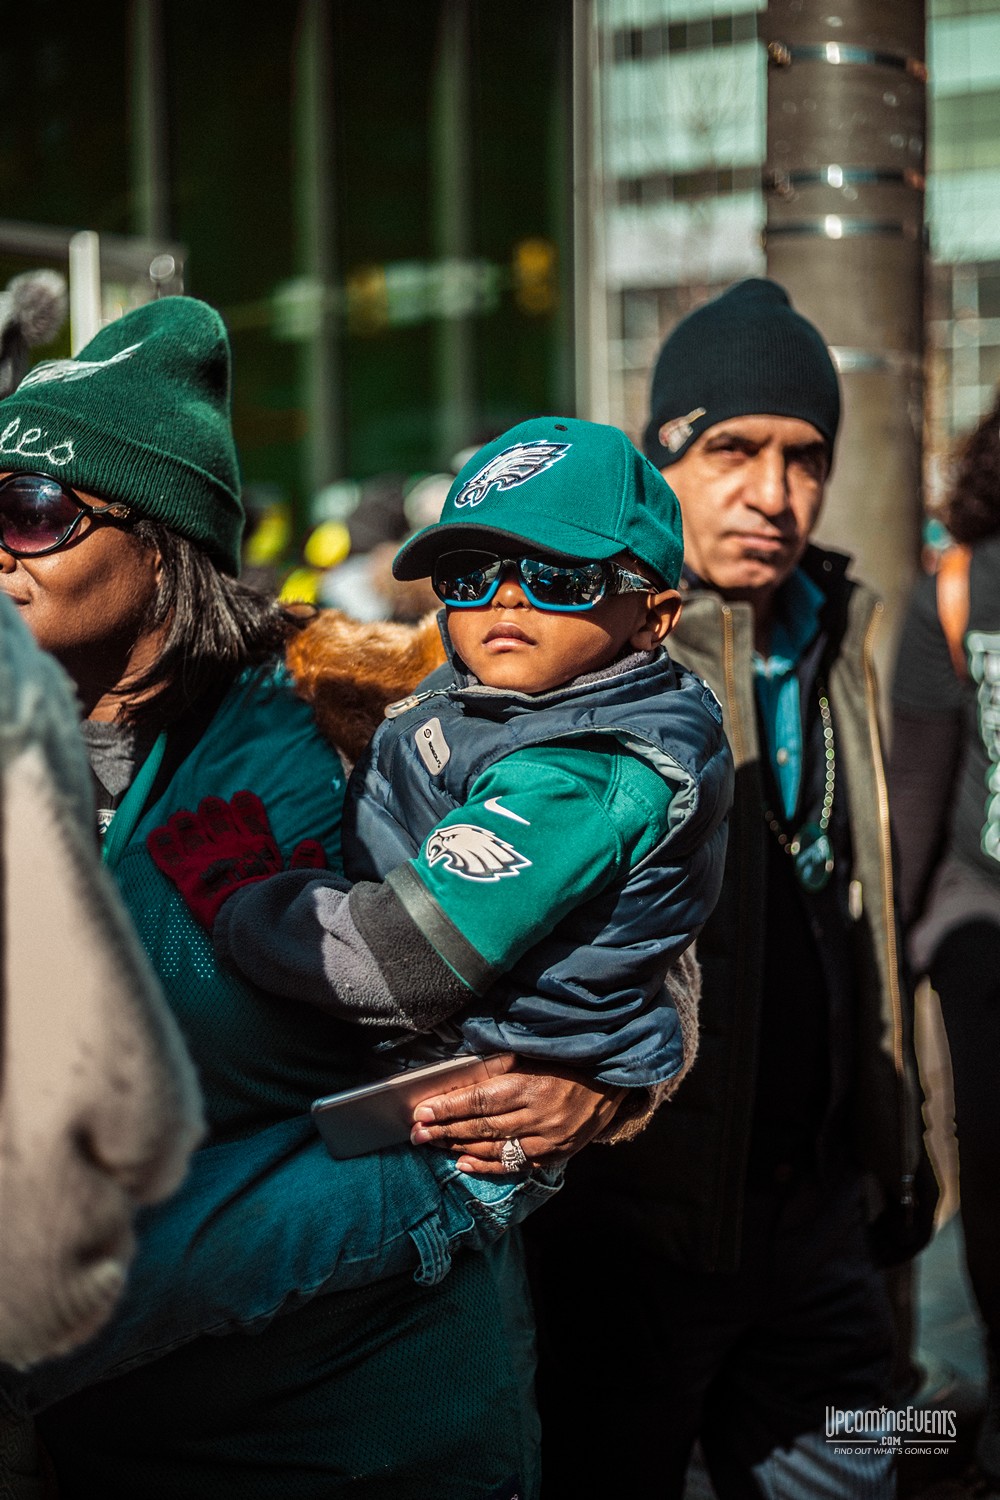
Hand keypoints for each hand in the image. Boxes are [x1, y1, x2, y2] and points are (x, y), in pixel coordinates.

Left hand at [146, 791, 325, 929]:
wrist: (249, 918)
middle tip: (207, 803)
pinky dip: (161, 844)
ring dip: (185, 823)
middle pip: (217, 820)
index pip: (252, 819)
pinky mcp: (186, 875)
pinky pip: (169, 856)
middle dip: (212, 810)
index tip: (241, 795)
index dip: (245, 807)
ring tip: (180, 816)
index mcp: (257, 847)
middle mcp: (229, 847)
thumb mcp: (298, 881)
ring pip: (191, 832)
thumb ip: (305, 862)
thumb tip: (312, 843)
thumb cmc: (275, 902)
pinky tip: (156, 833)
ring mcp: (206, 858)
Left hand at [410, 1060, 625, 1176]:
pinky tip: (462, 1163)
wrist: (609, 1082)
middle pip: (481, 1127)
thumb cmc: (564, 1063)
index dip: (448, 1108)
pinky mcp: (554, 1156)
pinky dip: (485, 1166)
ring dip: (459, 1147)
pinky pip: (513, 1165)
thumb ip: (498, 1070)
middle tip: (417, 1133)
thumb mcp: (532, 1056)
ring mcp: (547, 1140)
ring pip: (493, 1148)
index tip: (423, 1112)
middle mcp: (538, 1116)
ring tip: (433, 1144)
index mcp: (530, 1085)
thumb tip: (457, 1084)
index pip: (479, 1101)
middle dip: (445, 1130)